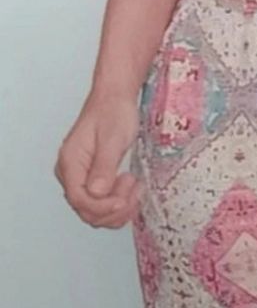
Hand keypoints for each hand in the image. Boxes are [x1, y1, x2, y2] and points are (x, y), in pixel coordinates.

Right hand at [53, 92, 141, 228]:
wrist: (114, 98)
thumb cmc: (113, 111)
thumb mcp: (112, 138)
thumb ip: (104, 166)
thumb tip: (97, 192)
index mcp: (70, 163)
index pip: (79, 199)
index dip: (102, 206)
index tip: (123, 201)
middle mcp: (71, 173)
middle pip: (86, 209)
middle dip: (112, 208)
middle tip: (133, 192)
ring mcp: (80, 176)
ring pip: (94, 209)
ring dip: (117, 208)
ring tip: (135, 189)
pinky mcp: (91, 177)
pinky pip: (101, 201)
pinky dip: (118, 203)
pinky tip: (131, 191)